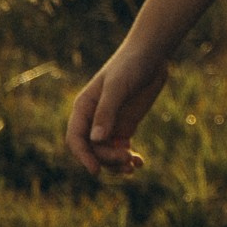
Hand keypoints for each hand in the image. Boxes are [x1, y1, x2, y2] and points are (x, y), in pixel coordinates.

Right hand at [65, 47, 166, 172]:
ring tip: (132, 165)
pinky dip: (128, 159)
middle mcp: (93, 119)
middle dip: (107, 158)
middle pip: (93, 149)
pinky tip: (138, 164)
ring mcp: (110, 124)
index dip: (83, 156)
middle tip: (126, 157)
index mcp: (84, 108)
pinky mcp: (125, 126)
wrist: (151, 56)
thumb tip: (95, 139)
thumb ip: (106, 112)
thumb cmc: (130, 65)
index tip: (95, 170)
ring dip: (116, 163)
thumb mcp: (117, 87)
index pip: (76, 138)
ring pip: (106, 153)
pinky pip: (121, 148)